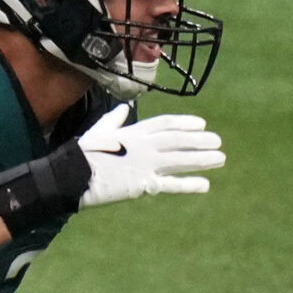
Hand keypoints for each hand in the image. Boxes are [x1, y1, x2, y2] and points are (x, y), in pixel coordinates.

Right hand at [76, 108, 223, 207]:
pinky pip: (170, 184)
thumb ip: (114, 120)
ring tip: (220, 158)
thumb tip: (123, 108)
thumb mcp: (99, 131)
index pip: (165, 124)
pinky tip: (205, 185)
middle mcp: (144, 146)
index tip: (201, 124)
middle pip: (178, 140)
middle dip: (200, 140)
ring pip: (180, 159)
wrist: (72, 174)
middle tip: (218, 141)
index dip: (185, 123)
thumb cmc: (82, 153)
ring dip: (201, 159)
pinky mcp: (143, 184)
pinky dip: (188, 184)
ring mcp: (145, 164)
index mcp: (134, 132)